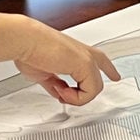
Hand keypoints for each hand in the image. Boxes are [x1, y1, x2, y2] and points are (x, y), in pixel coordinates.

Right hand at [0, 11, 120, 105]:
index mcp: (73, 52)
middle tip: (78, 91)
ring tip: (62, 94)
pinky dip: (76, 98)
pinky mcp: (85, 63)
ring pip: (96, 87)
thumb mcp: (43, 72)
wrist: (25, 40)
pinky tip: (63, 93)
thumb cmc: (28, 50)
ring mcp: (85, 57)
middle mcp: (83, 52)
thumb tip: (58, 92)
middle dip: (88, 90)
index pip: (98, 59)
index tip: (115, 76)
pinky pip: (90, 91)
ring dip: (77, 98)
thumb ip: (54, 83)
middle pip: (101, 75)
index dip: (109, 69)